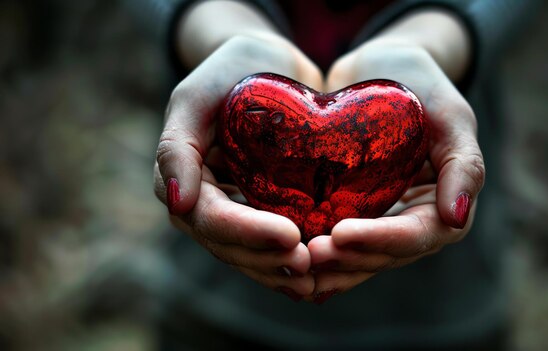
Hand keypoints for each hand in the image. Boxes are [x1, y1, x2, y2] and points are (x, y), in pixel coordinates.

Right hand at [154, 27, 322, 299]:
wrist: (268, 64)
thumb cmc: (231, 70)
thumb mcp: (197, 95)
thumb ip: (177, 146)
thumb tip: (176, 203)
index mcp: (180, 176)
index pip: (208, 217)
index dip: (246, 232)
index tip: (289, 236)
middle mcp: (201, 201)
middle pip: (228, 245)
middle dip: (265, 260)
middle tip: (309, 265)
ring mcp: (230, 208)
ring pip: (247, 253)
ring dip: (278, 271)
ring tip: (316, 278)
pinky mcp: (259, 209)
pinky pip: (267, 244)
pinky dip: (287, 261)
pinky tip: (318, 277)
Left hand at [305, 11, 484, 302]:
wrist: (378, 68)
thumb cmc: (420, 84)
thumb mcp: (451, 114)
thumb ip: (464, 163)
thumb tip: (458, 218)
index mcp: (445, 205)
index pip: (420, 235)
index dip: (382, 240)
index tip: (341, 235)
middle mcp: (413, 221)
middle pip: (386, 255)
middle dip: (349, 260)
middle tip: (309, 254)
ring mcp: (382, 220)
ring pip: (360, 258)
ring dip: (330, 266)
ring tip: (295, 260)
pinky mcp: (353, 213)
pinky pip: (337, 241)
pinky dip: (316, 253)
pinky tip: (285, 256)